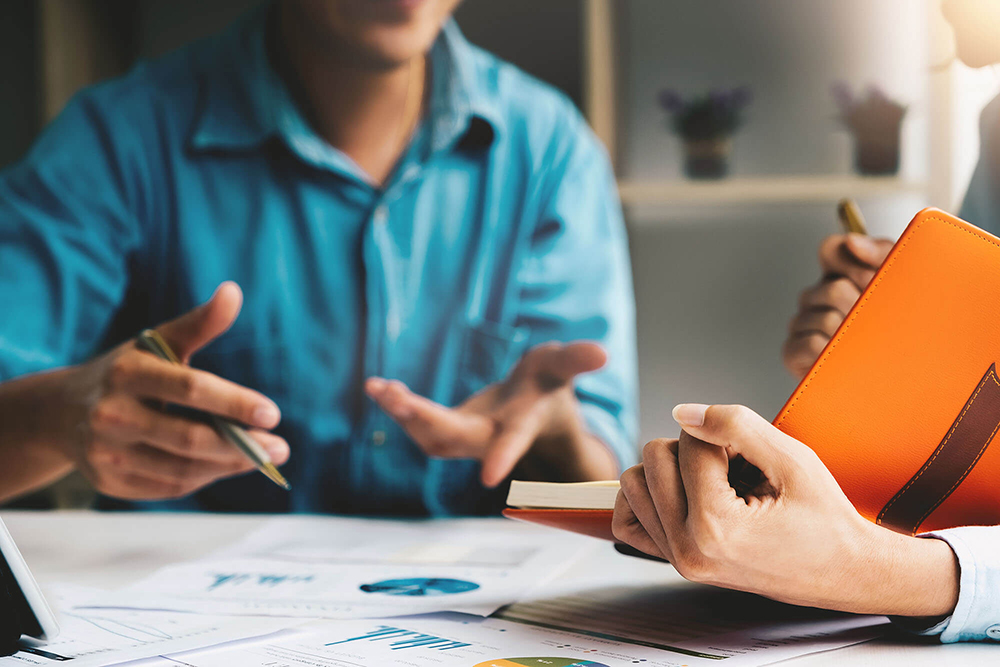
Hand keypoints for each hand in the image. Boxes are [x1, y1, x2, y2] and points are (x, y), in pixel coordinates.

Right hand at [47, 282, 288, 499]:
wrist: (61, 413)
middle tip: (281, 447)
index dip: (234, 402)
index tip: (273, 414)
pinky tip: (226, 466)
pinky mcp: (110, 482)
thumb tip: (234, 291)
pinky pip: (169, 487)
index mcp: (128, 373)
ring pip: (183, 470)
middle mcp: (112, 415)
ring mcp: (106, 453)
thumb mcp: (157, 343)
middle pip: (189, 438)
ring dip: (229, 466)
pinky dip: (204, 478)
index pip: (190, 389)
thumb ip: (199, 323)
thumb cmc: (127, 372)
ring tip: (263, 457)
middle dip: (242, 446)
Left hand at [365, 342, 618, 487]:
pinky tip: (379, 389)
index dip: (504, 456)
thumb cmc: (544, 387)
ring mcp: (465, 438)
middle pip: (455, 437)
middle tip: (396, 397)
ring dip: (404, 415)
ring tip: (380, 388)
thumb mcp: (561, 366)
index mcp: (520, 424)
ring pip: (431, 437)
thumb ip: (576, 359)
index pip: (513, 440)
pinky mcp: (446, 431)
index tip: (488, 478)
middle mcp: (489, 437)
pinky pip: (418, 426)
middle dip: (426, 419)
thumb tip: (602, 353)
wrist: (528, 413)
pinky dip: (398, 408)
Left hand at [613, 403, 959, 617]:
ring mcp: (677, 560)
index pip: (689, 443)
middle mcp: (687, 548)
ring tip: (714, 483)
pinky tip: (682, 493)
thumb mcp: (792, 459)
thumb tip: (681, 412)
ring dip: (670, 470)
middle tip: (735, 469)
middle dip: (694, 449)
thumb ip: (735, 424)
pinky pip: (628, 520)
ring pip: (634, 483)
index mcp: (715, 526)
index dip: (724, 436)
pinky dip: (647, 497)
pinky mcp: (673, 563)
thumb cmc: (824, 518)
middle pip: (654, 458)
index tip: (753, 459)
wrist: (843, 571)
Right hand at [783, 233, 892, 378]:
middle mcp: (817, 297)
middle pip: (834, 288)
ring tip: (866, 347)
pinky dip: (831, 353)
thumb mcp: (906, 283)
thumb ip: (881, 252)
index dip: (852, 262)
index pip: (831, 249)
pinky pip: (810, 343)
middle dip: (863, 306)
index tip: (874, 278)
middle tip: (881, 322)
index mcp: (841, 275)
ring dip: (852, 335)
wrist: (911, 379)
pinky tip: (844, 360)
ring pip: (826, 318)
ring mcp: (803, 324)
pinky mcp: (793, 352)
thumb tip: (852, 242)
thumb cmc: (905, 328)